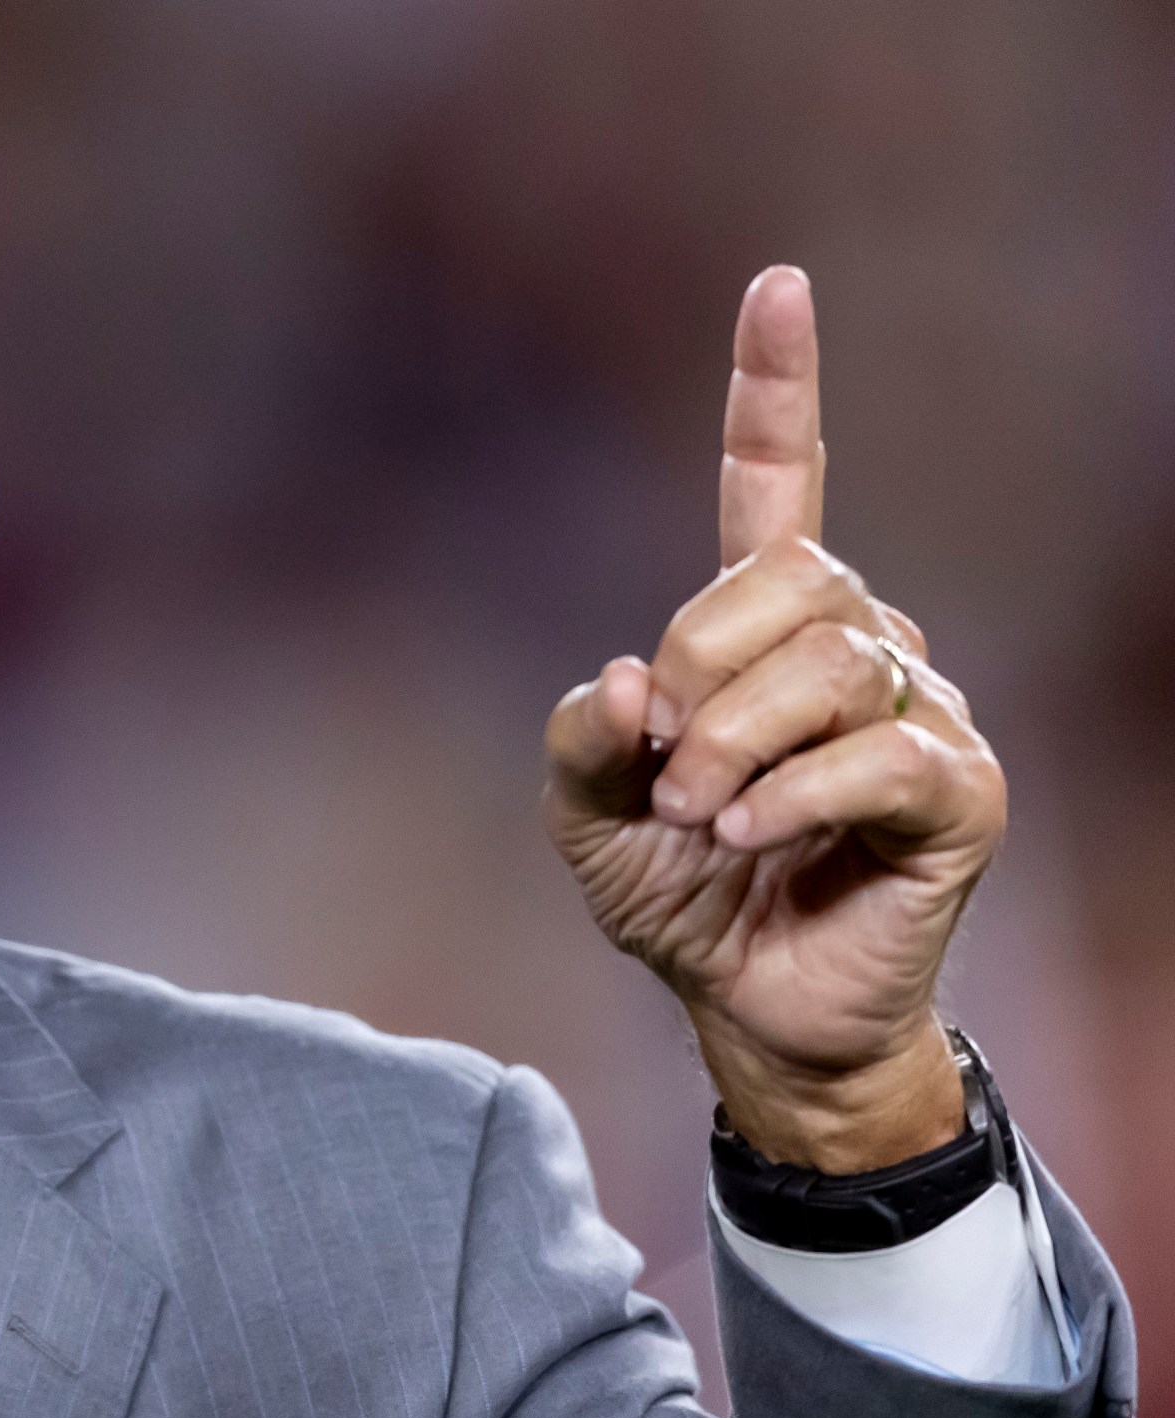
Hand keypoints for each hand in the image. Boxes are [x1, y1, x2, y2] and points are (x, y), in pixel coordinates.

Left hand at [544, 267, 1005, 1173]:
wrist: (747, 1008)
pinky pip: (879, 752)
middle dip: (705, 672)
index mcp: (763, 629)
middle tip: (669, 772)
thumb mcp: (588, 818)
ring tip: (703, 818)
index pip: (778, 484)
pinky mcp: (959, 790)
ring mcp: (919, 710)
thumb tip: (624, 677)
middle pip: (793, 581)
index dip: (776, 386)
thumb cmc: (678, 895)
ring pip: (833, 662)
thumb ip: (583, 740)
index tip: (778, 284)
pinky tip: (748, 835)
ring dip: (737, 746)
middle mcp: (857, 645)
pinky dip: (792, 796)